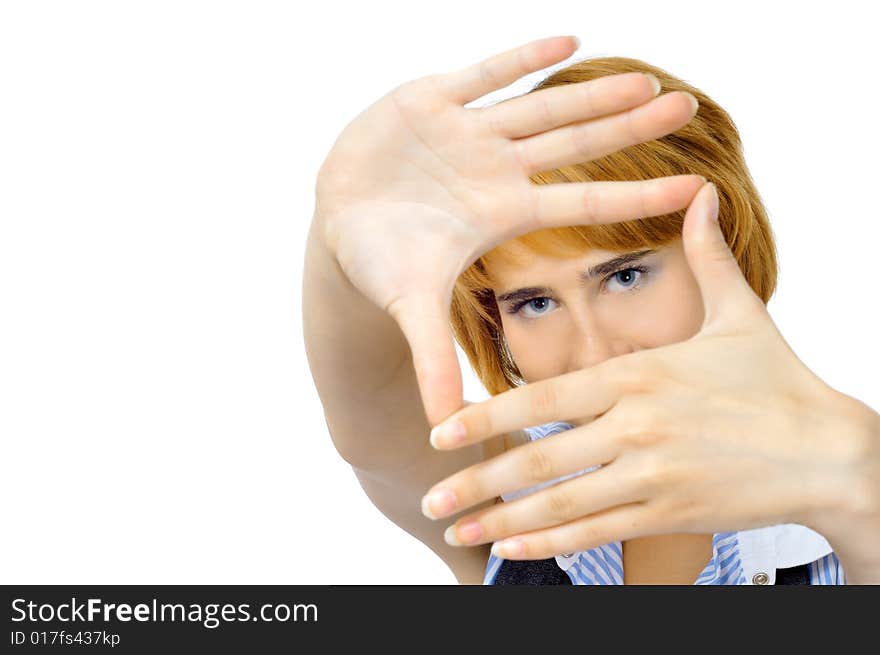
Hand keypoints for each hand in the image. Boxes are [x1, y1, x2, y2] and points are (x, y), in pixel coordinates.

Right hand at [313, 34, 705, 425]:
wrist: (340, 222)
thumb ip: (430, 357)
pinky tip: (565, 38)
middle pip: (574, 143)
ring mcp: (466, 132)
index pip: (581, 204)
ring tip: (643, 73)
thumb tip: (444, 424)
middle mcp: (495, 169)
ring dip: (589, 89)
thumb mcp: (411, 306)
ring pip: (540, 104)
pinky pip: (483, 74)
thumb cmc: (381, 263)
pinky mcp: (429, 100)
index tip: (695, 184)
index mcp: (501, 213)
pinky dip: (520, 57)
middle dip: (628, 124)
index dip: (637, 194)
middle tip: (687, 102)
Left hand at [420, 182, 872, 559]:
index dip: (485, 418)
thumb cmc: (777, 379)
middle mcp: (636, 428)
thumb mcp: (740, 312)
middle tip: (431, 497)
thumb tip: (703, 192)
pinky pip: (598, 532)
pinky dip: (551, 542)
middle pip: (538, 459)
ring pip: (560, 504)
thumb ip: (707, 256)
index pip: (543, 400)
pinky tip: (514, 547)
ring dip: (500, 521)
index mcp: (638, 376)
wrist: (830, 451)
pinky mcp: (671, 514)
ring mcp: (653, 478)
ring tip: (455, 530)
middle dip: (476, 481)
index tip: (440, 431)